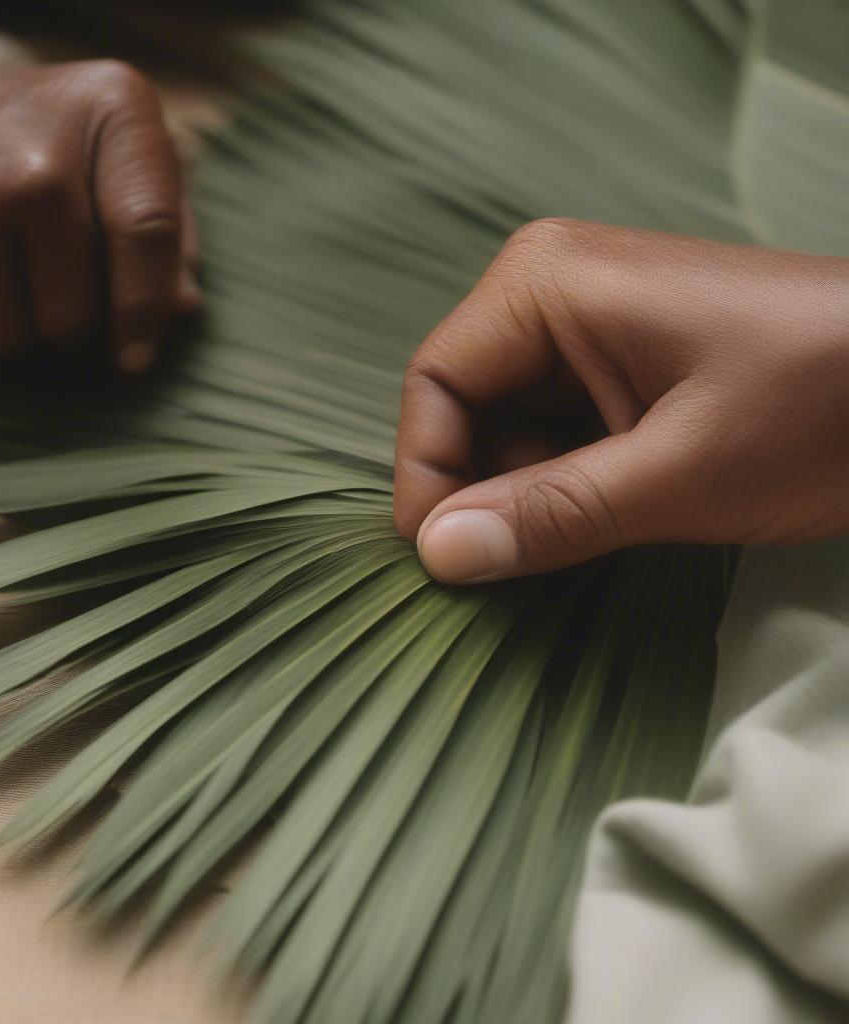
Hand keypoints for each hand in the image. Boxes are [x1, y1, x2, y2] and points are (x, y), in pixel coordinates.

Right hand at [0, 61, 200, 373]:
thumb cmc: (59, 153)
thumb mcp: (130, 162)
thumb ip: (172, 235)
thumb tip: (182, 308)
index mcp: (117, 113)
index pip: (147, 232)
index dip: (145, 310)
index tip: (135, 361)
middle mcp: (36, 149)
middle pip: (72, 312)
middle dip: (71, 323)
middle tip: (55, 284)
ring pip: (10, 335)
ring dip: (16, 328)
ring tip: (9, 275)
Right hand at [394, 219, 848, 582]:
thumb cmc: (829, 401)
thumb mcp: (683, 474)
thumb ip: (554, 513)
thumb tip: (438, 555)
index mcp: (549, 285)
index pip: (435, 385)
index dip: (428, 478)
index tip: (450, 562)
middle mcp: (554, 291)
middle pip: (466, 408)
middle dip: (487, 491)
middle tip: (533, 560)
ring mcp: (589, 325)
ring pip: (510, 428)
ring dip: (532, 494)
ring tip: (598, 532)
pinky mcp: (622, 361)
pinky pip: (557, 428)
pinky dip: (567, 483)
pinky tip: (615, 513)